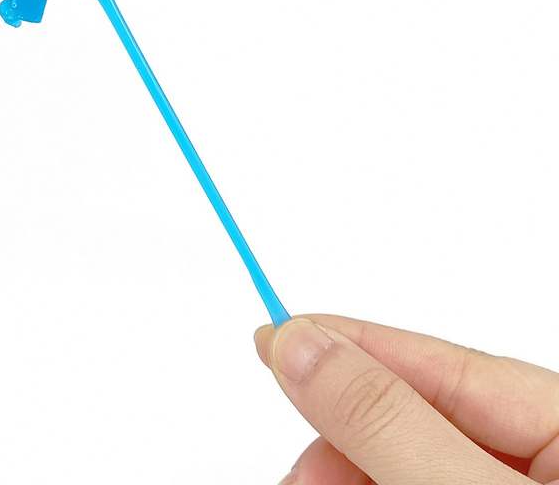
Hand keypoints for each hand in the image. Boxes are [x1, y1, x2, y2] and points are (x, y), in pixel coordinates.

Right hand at [255, 314, 558, 483]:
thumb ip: (386, 421)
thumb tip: (300, 343)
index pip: (439, 361)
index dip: (348, 342)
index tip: (273, 334)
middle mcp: (545, 462)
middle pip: (413, 416)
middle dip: (339, 437)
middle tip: (295, 476)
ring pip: (400, 461)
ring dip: (338, 474)